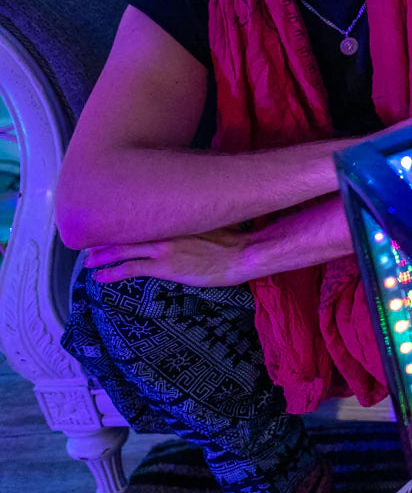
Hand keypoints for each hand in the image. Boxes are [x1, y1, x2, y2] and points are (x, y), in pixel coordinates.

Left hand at [85, 226, 251, 286]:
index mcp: (175, 217)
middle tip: (91, 246)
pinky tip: (100, 277)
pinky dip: (112, 273)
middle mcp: (164, 229)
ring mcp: (162, 248)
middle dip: (106, 240)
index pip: (140, 216)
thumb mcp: (211, 219)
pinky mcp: (164, 267)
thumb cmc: (233, 239)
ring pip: (123, 249)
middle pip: (126, 232)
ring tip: (89, 262)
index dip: (122, 222)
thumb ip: (192, 217)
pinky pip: (130, 269)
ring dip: (103, 256)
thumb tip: (187, 215)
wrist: (241, 255)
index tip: (110, 225)